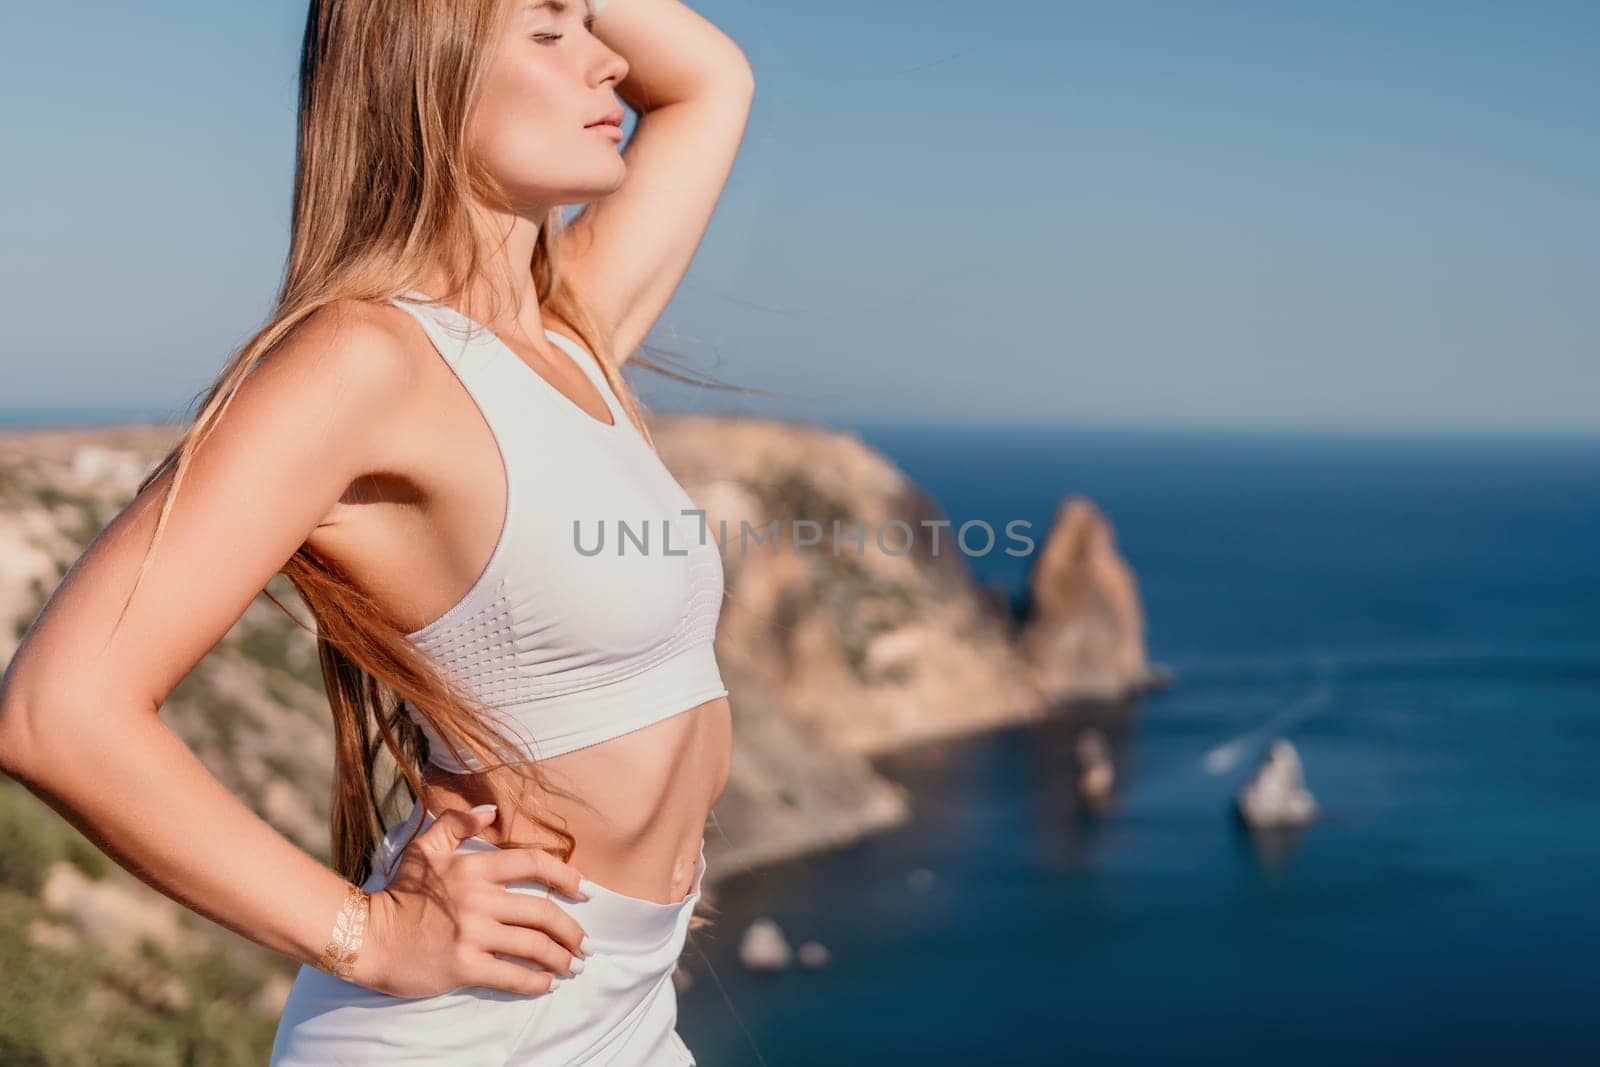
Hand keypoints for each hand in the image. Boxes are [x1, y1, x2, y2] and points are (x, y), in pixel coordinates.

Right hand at [352, 805, 592, 997]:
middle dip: (572, 931)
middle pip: (543, 912)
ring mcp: (472, 934)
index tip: (587, 891)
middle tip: (586, 944)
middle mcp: (479, 899)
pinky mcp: (464, 966)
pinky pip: (512, 975)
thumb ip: (456, 823)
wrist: (366, 937)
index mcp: (474, 867)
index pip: (534, 864)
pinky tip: (547, 984)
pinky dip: (536, 982)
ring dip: (561, 958)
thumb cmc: (398, 894)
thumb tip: (491, 809)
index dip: (567, 876)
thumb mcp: (424, 849)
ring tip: (573, 966)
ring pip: (534, 946)